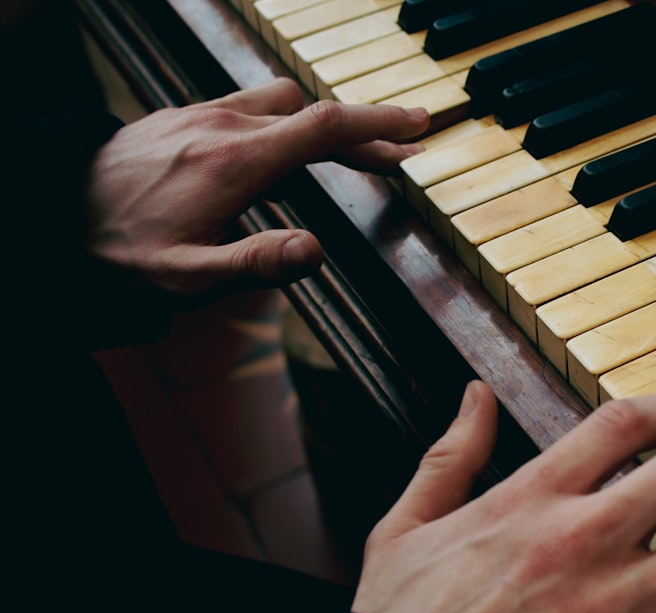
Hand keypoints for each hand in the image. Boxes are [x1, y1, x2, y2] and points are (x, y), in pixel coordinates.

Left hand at [84, 77, 428, 302]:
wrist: (51, 219)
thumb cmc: (120, 255)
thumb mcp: (188, 279)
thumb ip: (255, 264)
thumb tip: (314, 250)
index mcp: (235, 162)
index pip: (325, 128)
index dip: (379, 125)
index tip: (417, 126)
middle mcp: (222, 126)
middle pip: (313, 114)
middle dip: (364, 130)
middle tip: (401, 150)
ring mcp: (201, 115)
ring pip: (282, 102)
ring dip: (323, 123)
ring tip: (352, 152)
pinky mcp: (183, 116)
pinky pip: (250, 105)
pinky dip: (286, 120)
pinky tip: (286, 146)